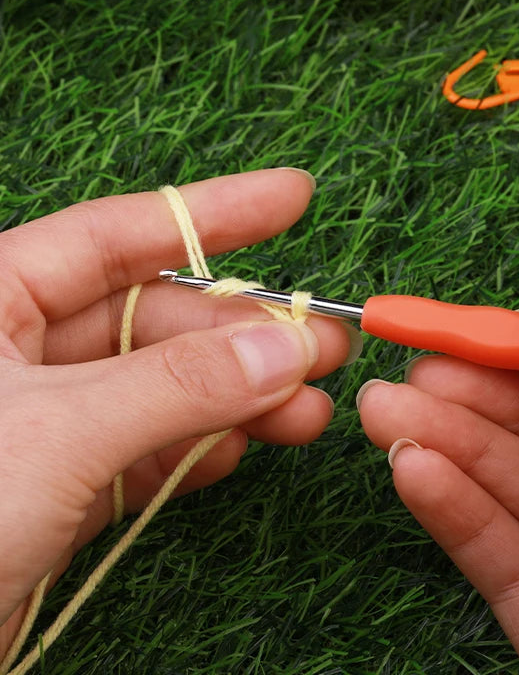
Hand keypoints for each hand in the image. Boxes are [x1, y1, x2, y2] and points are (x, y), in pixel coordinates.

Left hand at [0, 169, 355, 655]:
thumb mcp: (56, 433)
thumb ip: (177, 387)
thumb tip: (287, 351)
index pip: (117, 235)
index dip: (213, 214)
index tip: (291, 197)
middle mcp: (19, 351)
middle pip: (157, 320)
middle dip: (244, 335)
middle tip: (325, 345)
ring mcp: (45, 421)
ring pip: (163, 389)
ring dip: (239, 399)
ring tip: (309, 411)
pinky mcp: (60, 486)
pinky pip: (147, 449)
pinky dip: (200, 449)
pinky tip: (246, 446)